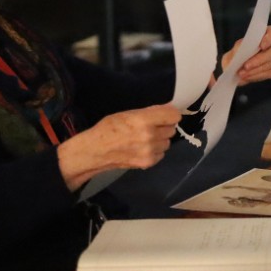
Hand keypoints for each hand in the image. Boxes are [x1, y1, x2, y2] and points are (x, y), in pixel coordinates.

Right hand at [57, 104, 181, 190]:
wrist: (97, 151)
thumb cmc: (109, 128)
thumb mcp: (128, 113)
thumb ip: (149, 112)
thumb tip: (169, 107)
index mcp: (144, 120)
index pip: (174, 116)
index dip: (170, 114)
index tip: (165, 115)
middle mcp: (150, 136)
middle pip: (171, 129)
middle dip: (163, 126)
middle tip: (151, 126)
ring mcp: (150, 151)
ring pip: (167, 142)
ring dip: (160, 139)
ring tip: (145, 139)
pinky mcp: (148, 163)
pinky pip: (161, 154)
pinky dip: (155, 151)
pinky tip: (143, 148)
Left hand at [220, 25, 270, 84]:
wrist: (239, 65)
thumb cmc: (240, 52)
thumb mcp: (236, 48)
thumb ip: (239, 47)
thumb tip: (242, 50)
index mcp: (269, 33)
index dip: (269, 39)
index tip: (261, 46)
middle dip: (258, 60)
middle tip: (246, 66)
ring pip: (270, 64)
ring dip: (255, 70)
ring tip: (242, 74)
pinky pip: (270, 73)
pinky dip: (257, 76)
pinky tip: (248, 77)